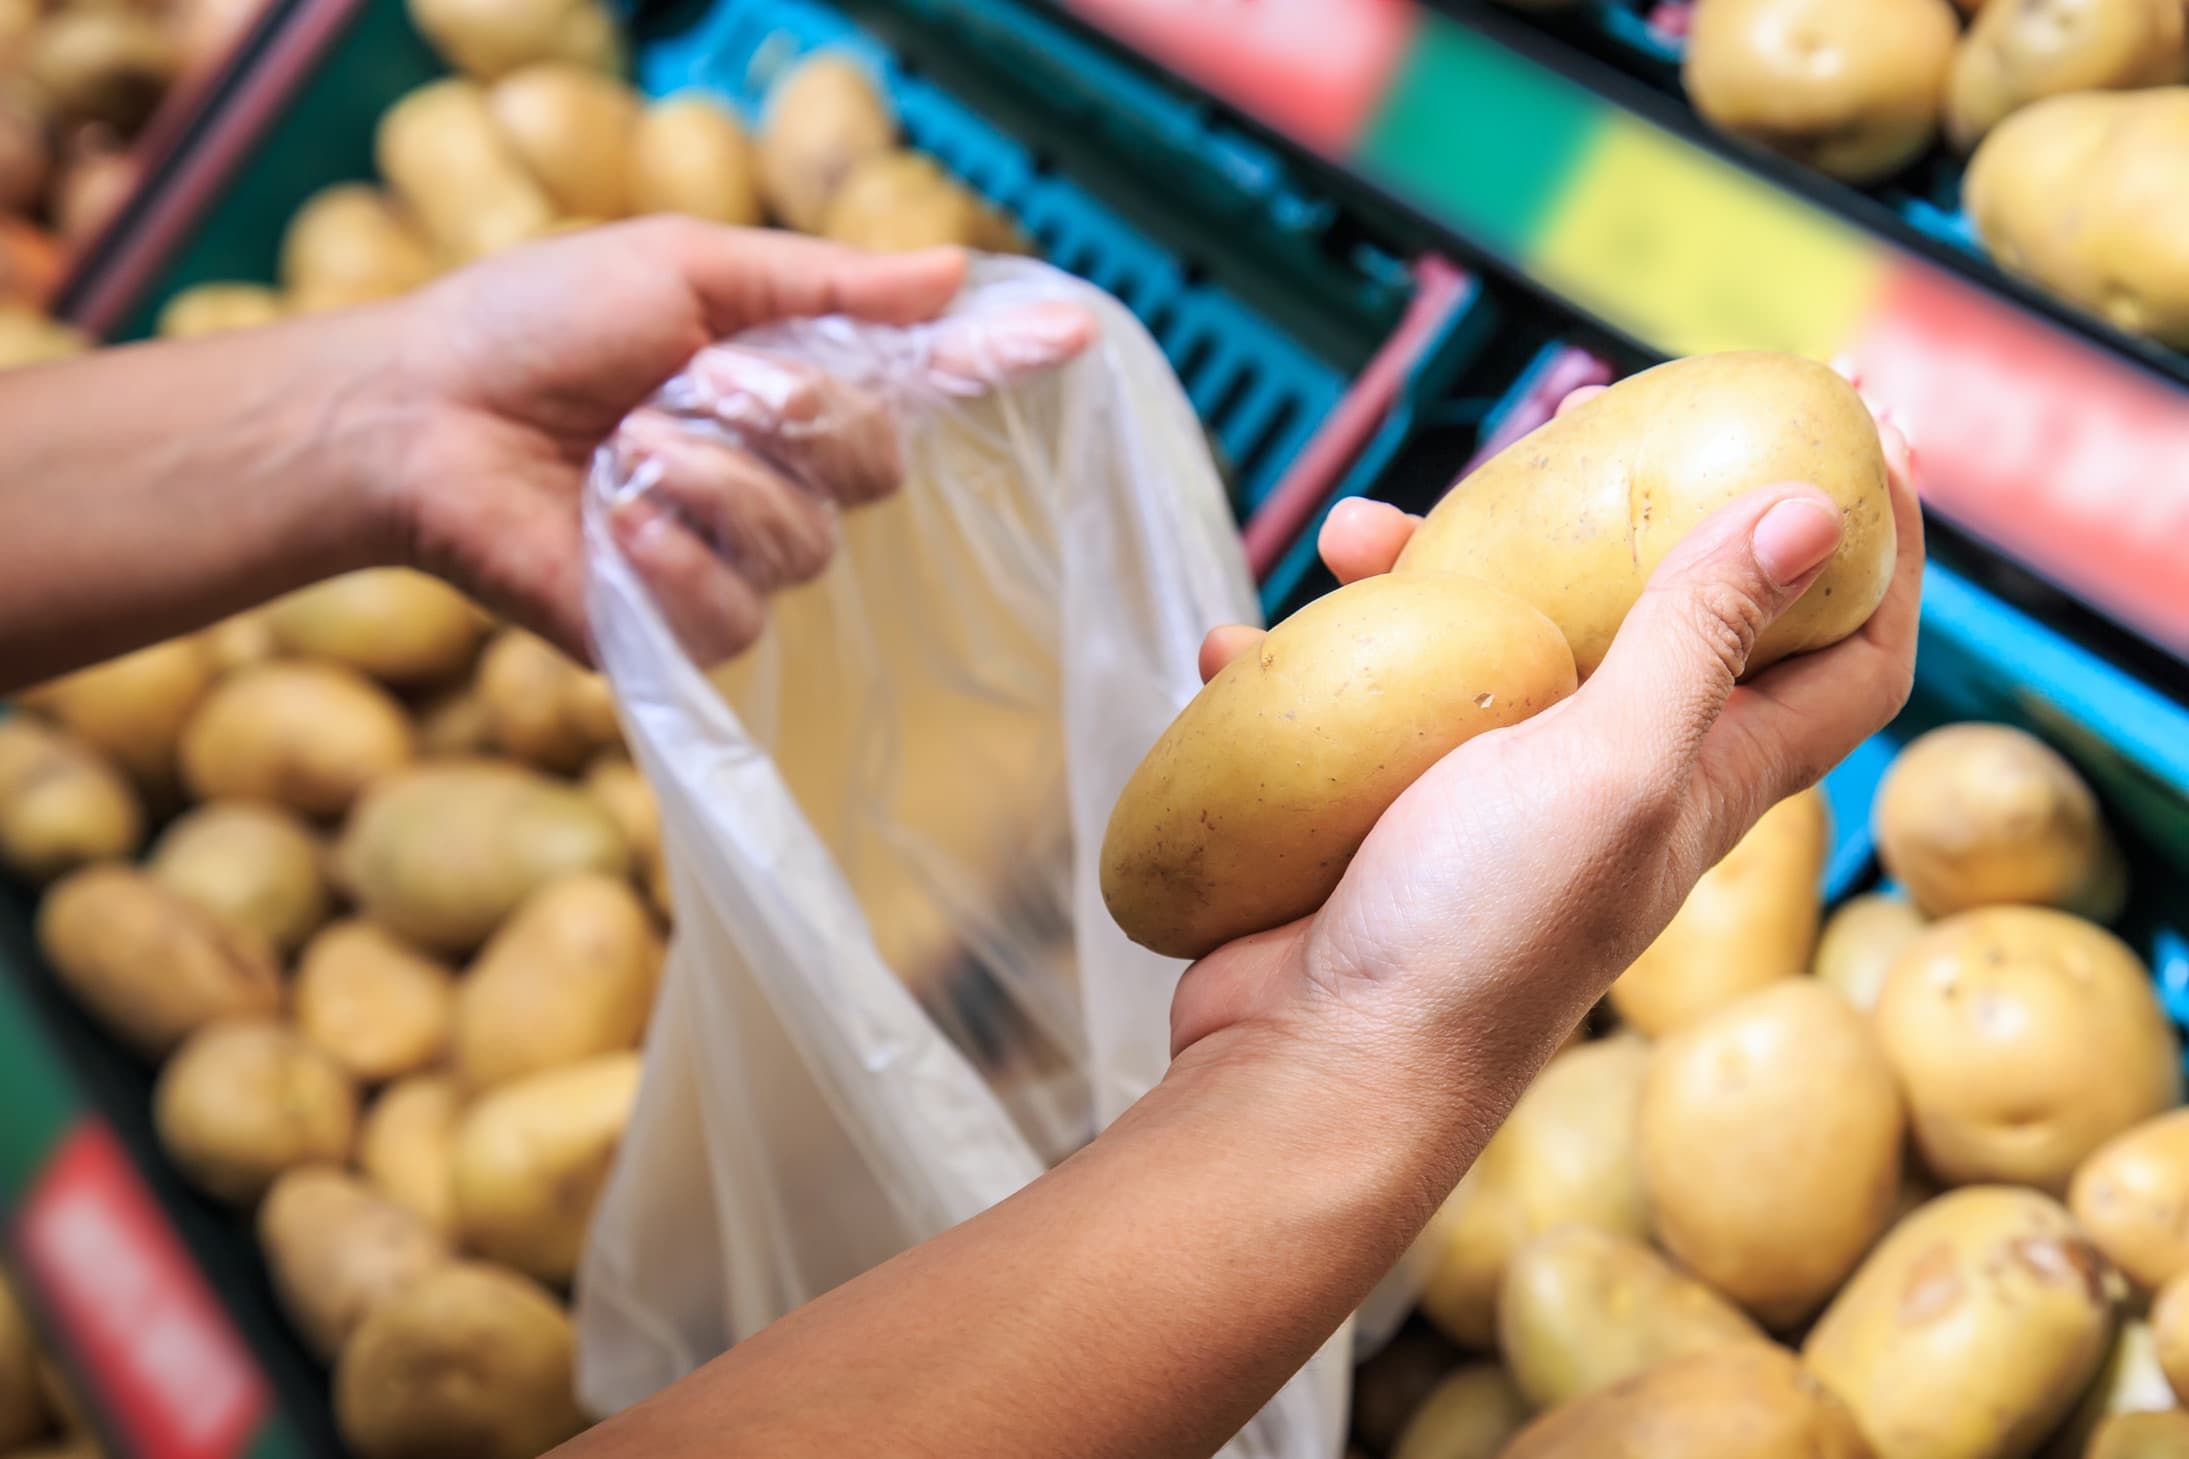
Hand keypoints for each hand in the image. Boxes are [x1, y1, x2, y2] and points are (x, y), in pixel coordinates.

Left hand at [375, 218, 1088, 662]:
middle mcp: (785, 480)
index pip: (923, 387)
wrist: (420, 418)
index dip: (996, 365)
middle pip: (875, 466)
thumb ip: (824, 285)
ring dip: (705, 477)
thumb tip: (955, 273)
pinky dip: (670, 557)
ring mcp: (738, 562)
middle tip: (693, 383)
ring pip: (804, 543)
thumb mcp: (686, 270)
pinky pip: (736, 612)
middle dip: (788, 414)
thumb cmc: (538, 326)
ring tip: (622, 453)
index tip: (1072, 334)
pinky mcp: (685, 636)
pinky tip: (613, 528)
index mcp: (792, 388)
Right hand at [1173, 389, 1920, 1156]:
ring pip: (1485, 639)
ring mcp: (1491, 793)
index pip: (1847, 660)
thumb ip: (1699, 637)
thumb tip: (1816, 508)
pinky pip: (1356, 706)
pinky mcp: (1386, 811)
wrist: (1321, 1068)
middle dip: (1619, 509)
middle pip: (1651, 612)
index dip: (1881, 557)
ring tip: (1346, 534)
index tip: (1863, 441)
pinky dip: (1307, 666)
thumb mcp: (1615, 765)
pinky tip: (1242, 644)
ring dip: (1426, 571)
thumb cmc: (1483, 933)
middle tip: (1572, 426)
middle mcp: (1611, 777)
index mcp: (1704, 772)